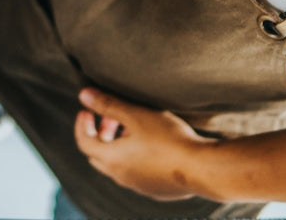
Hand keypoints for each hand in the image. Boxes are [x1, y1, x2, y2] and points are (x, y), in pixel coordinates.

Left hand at [73, 87, 215, 201]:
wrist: (203, 168)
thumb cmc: (167, 139)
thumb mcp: (136, 114)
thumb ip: (108, 104)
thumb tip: (83, 95)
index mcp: (111, 159)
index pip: (84, 141)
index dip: (82, 123)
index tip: (88, 109)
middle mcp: (121, 176)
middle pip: (98, 155)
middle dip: (100, 134)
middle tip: (111, 117)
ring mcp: (139, 186)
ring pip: (118, 165)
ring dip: (118, 146)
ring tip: (133, 128)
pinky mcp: (157, 190)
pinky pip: (137, 173)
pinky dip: (134, 158)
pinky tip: (152, 145)